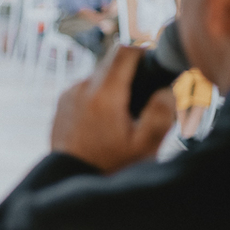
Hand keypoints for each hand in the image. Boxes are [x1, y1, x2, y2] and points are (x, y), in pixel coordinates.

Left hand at [50, 45, 175, 172]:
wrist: (70, 178)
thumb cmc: (110, 165)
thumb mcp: (144, 145)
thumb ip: (161, 114)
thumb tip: (167, 89)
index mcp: (104, 94)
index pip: (124, 51)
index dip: (143, 50)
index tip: (154, 62)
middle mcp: (83, 87)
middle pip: (111, 62)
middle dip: (131, 72)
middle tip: (146, 94)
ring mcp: (69, 94)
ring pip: (98, 76)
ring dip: (114, 85)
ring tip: (127, 112)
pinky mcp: (62, 102)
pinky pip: (85, 89)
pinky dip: (98, 95)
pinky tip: (107, 119)